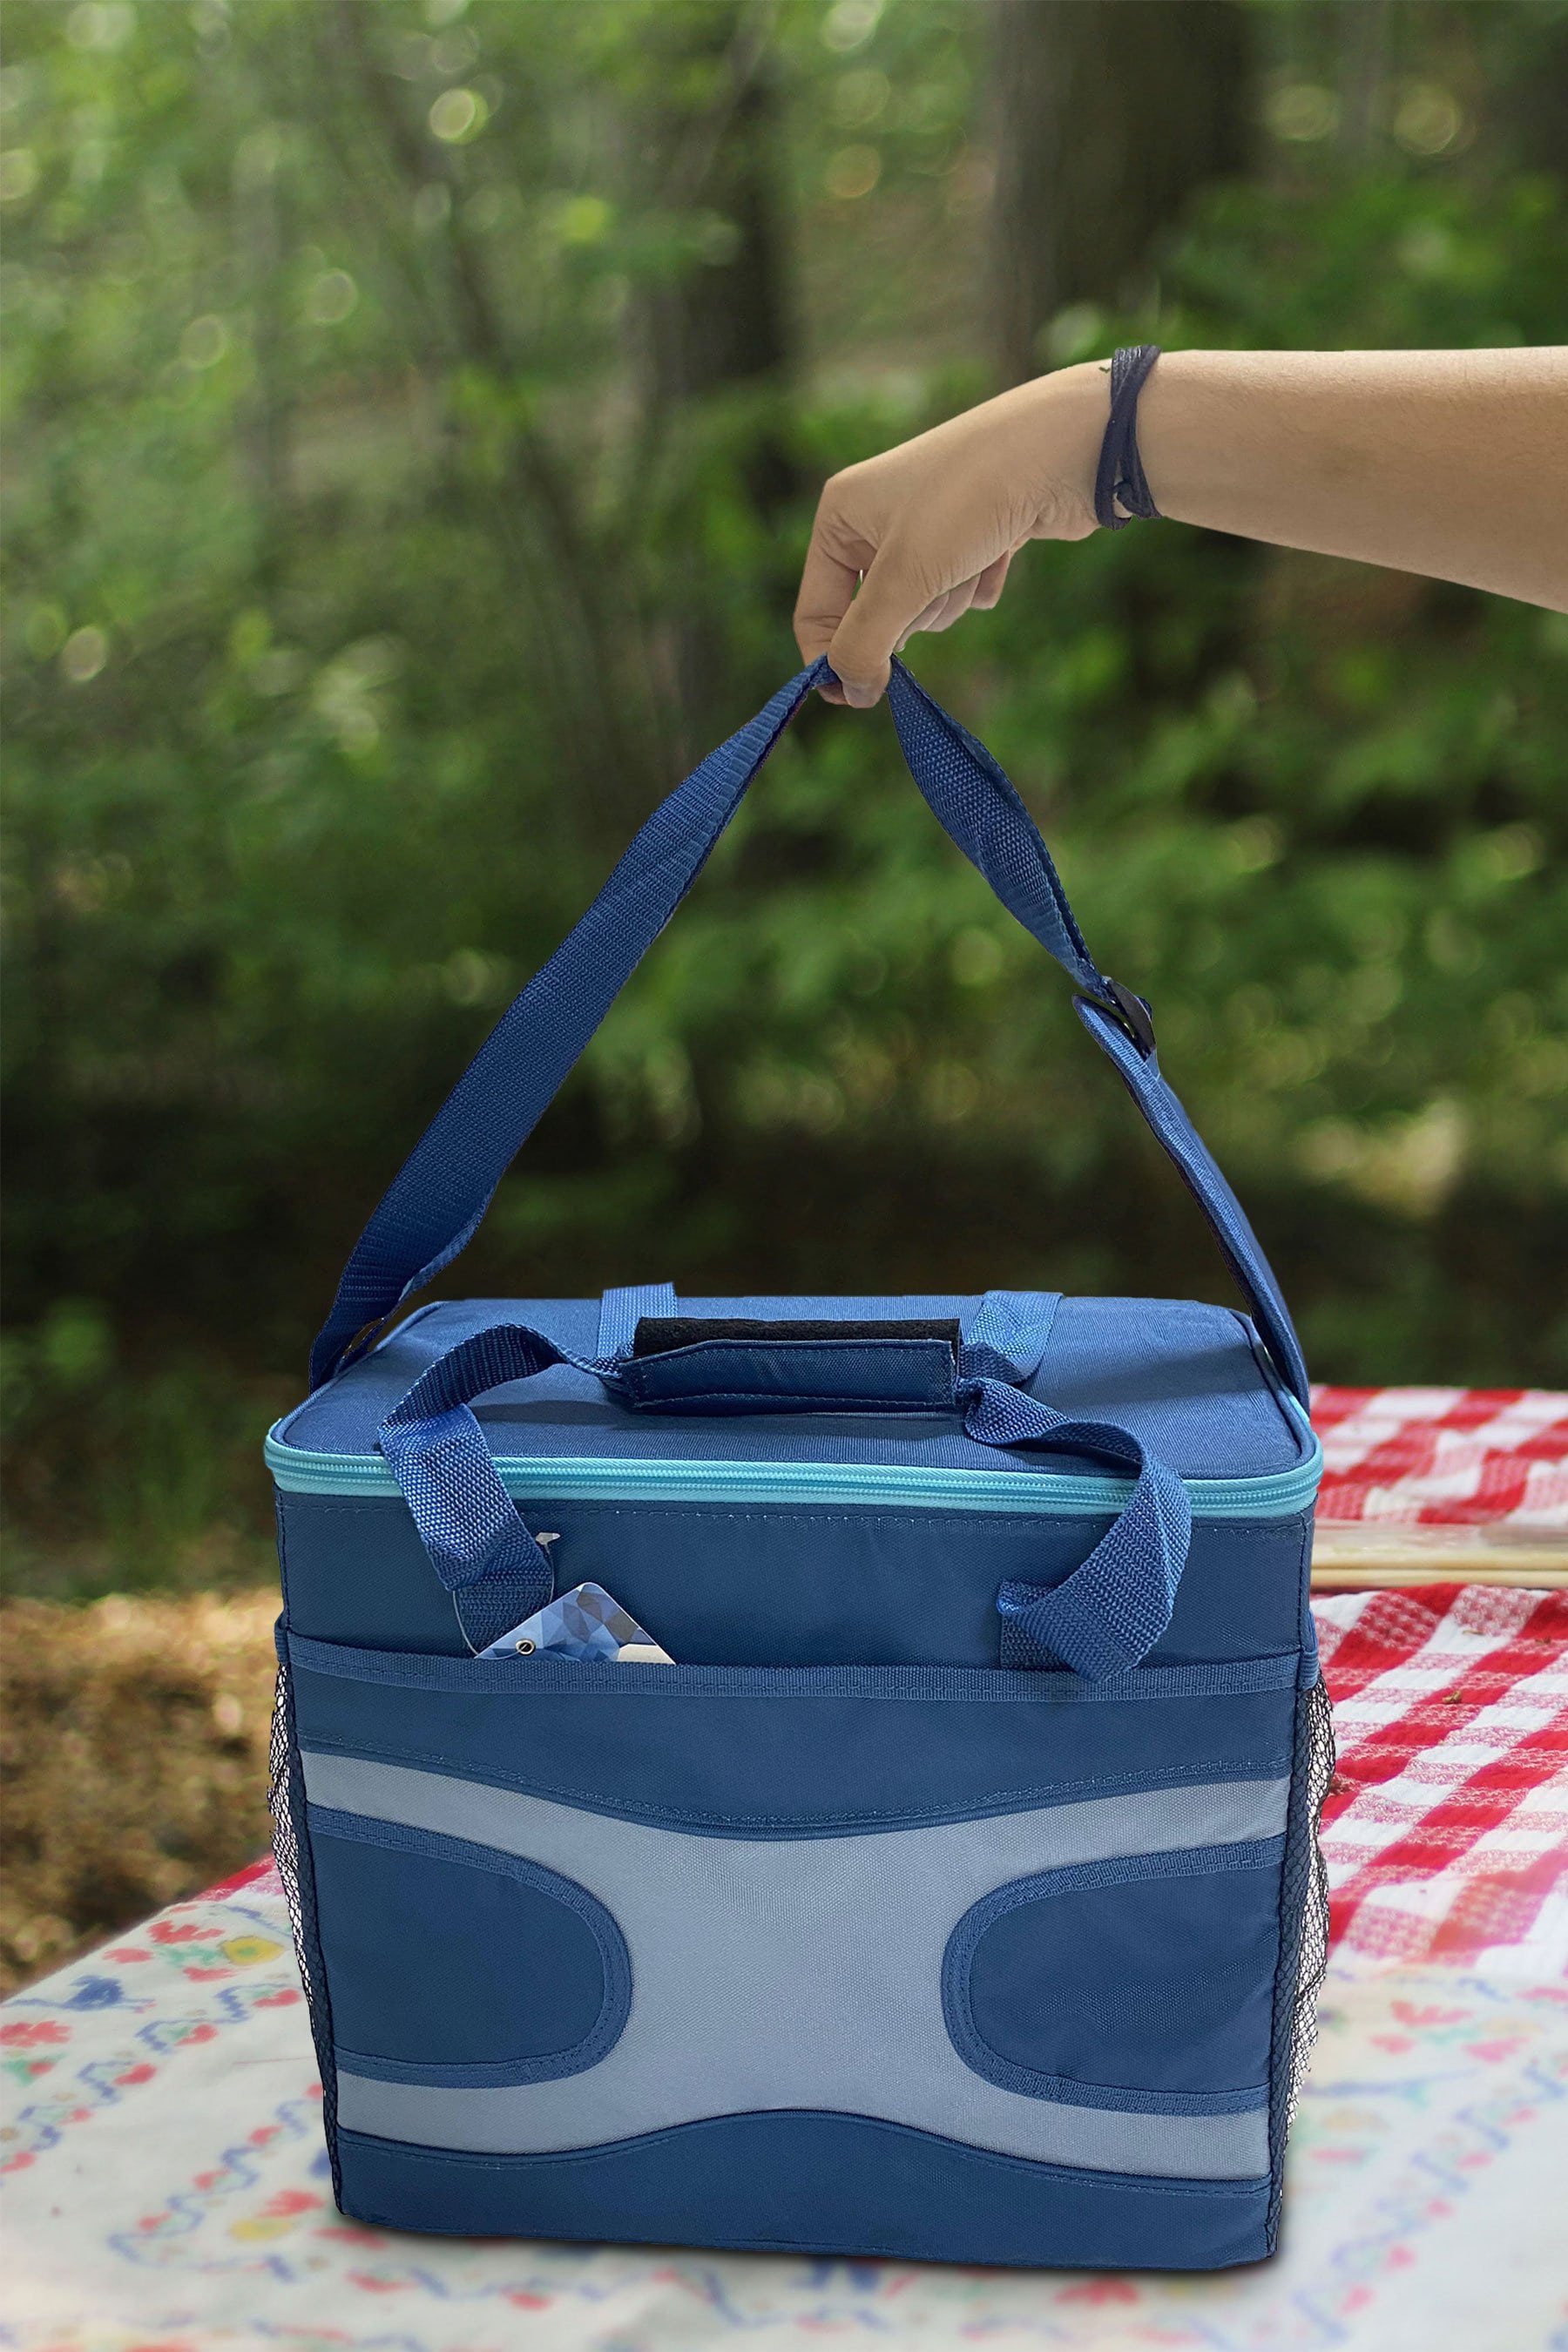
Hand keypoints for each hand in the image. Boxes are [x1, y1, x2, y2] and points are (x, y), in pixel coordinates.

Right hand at [793, 363, 1107, 705]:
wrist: (1061, 448)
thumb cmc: (969, 501)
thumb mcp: (904, 578)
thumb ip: (864, 643)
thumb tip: (849, 694)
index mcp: (840, 515)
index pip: (815, 613)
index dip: (833, 660)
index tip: (859, 700)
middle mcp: (877, 519)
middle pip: (876, 616)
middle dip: (914, 611)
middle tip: (938, 580)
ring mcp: (927, 527)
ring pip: (924, 609)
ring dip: (952, 597)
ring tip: (976, 553)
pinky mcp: (972, 538)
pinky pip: (963, 594)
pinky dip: (981, 583)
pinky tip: (1002, 546)